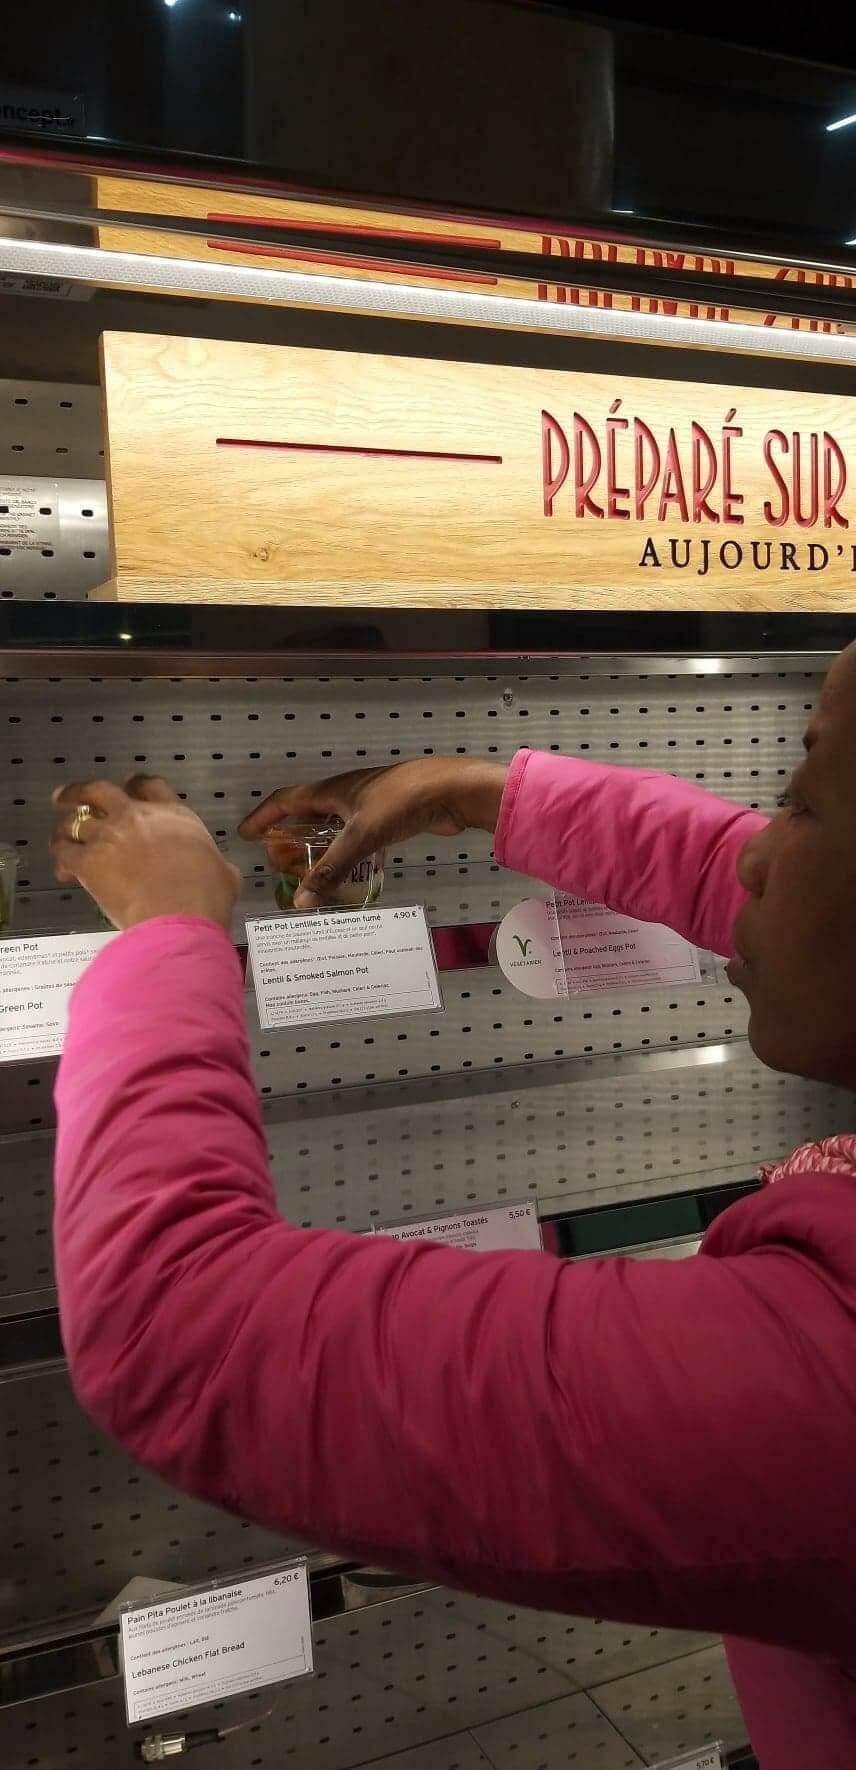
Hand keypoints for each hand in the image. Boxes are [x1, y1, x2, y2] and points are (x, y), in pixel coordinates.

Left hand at [51, 776, 240, 931]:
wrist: (180, 914)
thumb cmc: (205, 896)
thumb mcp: (224, 874)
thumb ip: (217, 865)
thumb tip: (223, 873)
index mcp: (173, 815)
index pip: (149, 786)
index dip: (135, 785)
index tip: (127, 788)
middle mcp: (137, 817)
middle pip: (100, 790)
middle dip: (82, 791)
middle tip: (72, 796)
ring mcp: (110, 836)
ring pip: (76, 820)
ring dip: (66, 828)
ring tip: (61, 835)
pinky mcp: (88, 861)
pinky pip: (64, 852)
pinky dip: (61, 859)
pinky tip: (62, 870)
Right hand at [239, 757, 507, 908]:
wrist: (452, 790)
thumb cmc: (402, 802)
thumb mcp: (361, 836)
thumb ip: (330, 869)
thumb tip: (300, 902)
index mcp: (332, 791)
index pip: (286, 800)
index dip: (263, 816)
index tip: (244, 833)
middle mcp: (346, 794)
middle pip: (307, 811)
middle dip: (288, 832)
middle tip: (275, 858)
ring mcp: (369, 804)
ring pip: (333, 823)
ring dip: (317, 843)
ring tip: (306, 869)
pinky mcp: (390, 816)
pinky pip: (356, 834)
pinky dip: (345, 850)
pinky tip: (349, 869)